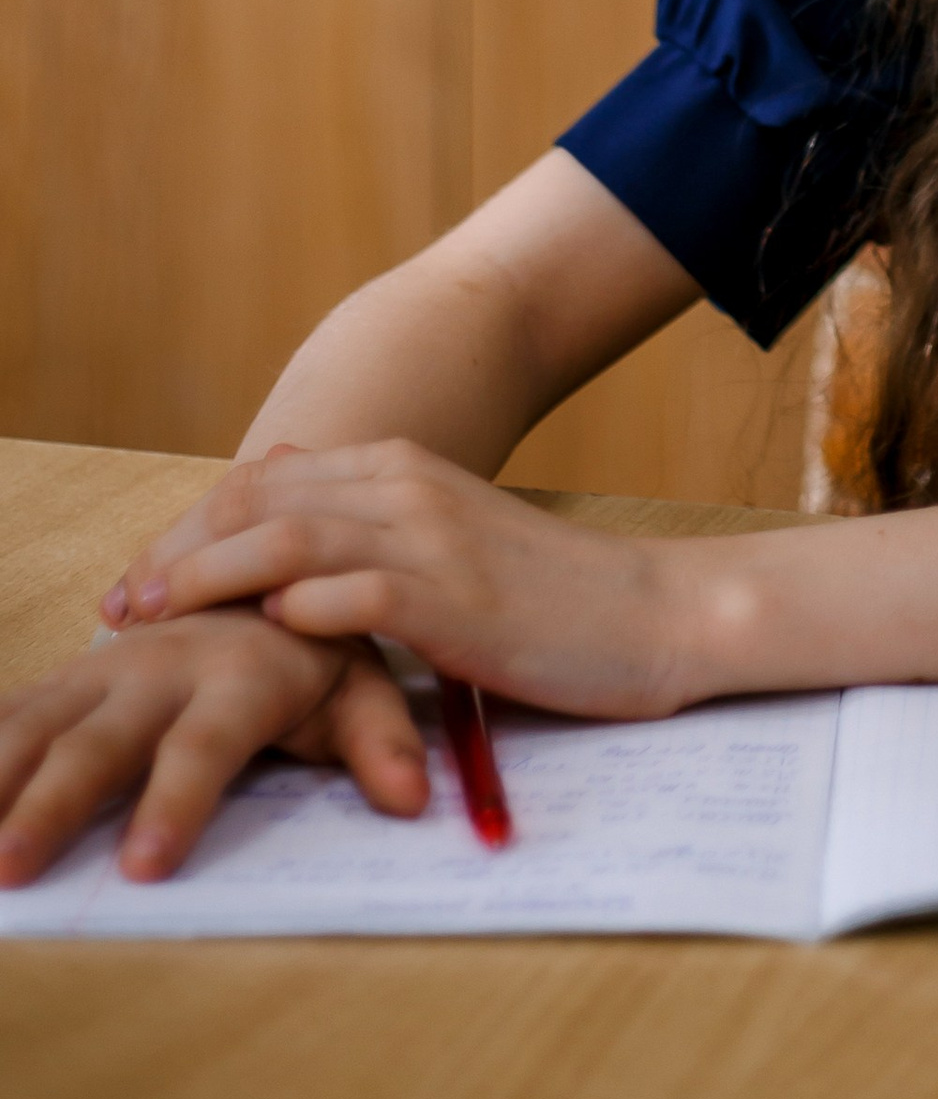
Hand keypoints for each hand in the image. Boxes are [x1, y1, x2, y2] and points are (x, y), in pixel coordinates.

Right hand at [0, 613, 423, 885]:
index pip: (204, 744)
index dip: (175, 802)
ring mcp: (102, 672)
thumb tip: (412, 799)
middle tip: (13, 867)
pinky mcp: (65, 681)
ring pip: (36, 725)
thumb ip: (380, 739)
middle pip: (100, 743)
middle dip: (54, 805)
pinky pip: (9, 716)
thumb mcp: (358, 685)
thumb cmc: (310, 644)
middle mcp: (159, 671)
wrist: (254, 556)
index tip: (145, 868)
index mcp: (237, 676)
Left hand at [107, 439, 689, 720]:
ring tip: (160, 615)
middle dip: (181, 548)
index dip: (193, 524)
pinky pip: (359, 593)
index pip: (267, 479)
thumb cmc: (548, 595)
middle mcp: (409, 488)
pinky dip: (302, 607)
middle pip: (262, 499)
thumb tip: (284, 522)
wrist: (651, 612)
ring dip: (214, 574)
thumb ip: (372, 527)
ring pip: (293, 537)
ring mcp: (432, 539)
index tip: (142, 574)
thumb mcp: (450, 541)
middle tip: (125, 600)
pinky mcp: (456, 599)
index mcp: (404, 468)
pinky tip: (268, 630)